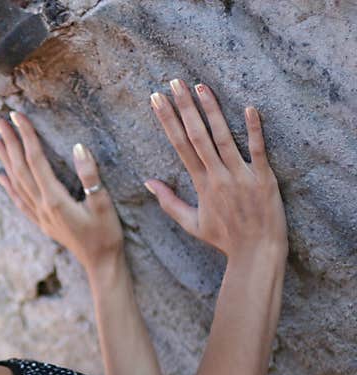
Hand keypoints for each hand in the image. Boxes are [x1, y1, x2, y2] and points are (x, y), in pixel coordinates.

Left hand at [0, 111, 124, 269]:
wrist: (101, 264)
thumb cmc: (106, 234)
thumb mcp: (104, 204)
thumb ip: (90, 176)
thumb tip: (78, 147)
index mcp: (56, 199)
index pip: (36, 160)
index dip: (27, 136)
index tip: (17, 116)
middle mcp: (42, 206)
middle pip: (20, 169)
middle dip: (9, 143)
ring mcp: (40, 216)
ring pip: (16, 183)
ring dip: (4, 160)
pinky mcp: (42, 222)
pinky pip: (19, 201)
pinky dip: (8, 186)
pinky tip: (0, 177)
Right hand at [144, 79, 287, 259]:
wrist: (256, 252)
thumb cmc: (225, 239)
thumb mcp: (191, 224)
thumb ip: (169, 202)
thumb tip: (148, 183)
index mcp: (200, 185)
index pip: (179, 146)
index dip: (167, 121)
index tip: (156, 100)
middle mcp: (218, 176)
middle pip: (196, 136)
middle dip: (183, 108)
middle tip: (173, 83)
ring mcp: (241, 175)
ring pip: (223, 137)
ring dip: (211, 111)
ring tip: (201, 87)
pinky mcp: (264, 178)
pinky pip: (258, 150)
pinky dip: (254, 129)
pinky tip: (248, 108)